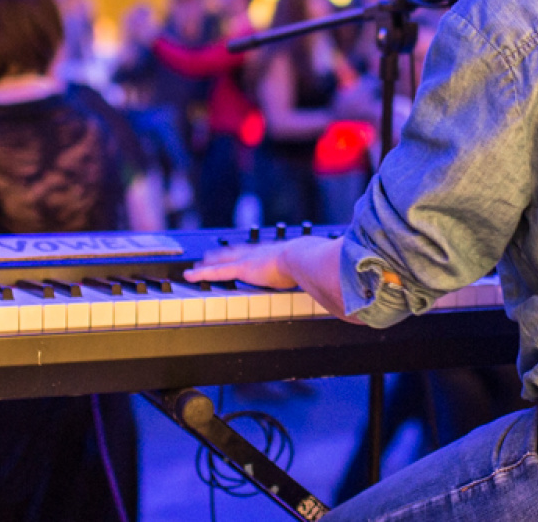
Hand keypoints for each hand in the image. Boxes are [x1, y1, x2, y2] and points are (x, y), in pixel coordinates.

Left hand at [186, 235, 351, 318]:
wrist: (311, 258)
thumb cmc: (320, 263)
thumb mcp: (324, 269)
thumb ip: (330, 277)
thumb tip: (347, 287)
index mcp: (281, 253)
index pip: (262, 251)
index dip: (251, 251)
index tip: (244, 250)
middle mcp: (264, 252)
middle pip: (239, 252)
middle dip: (225, 253)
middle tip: (212, 252)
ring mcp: (252, 259)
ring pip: (225, 260)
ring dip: (210, 262)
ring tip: (197, 264)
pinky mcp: (244, 268)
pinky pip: (218, 272)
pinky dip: (203, 274)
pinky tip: (190, 275)